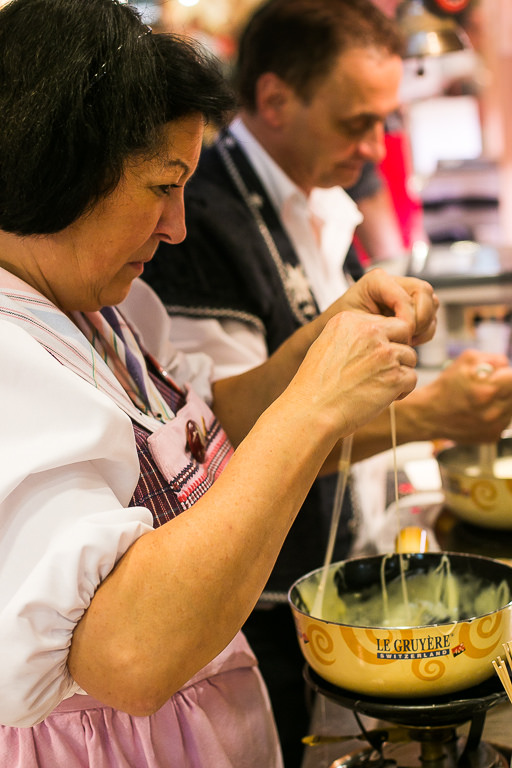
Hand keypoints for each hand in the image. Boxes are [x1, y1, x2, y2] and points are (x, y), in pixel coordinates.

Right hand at [287, 310, 417, 437]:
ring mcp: (384, 353)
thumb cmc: (316, 385)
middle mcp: (369, 331)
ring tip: (378, 387)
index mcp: (350, 320)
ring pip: (410, 356)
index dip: (381, 342)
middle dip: (397, 350)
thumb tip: (377, 337)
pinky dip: (401, 390)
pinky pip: (412, 378)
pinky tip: (383, 398)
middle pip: (403, 331)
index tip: (368, 359)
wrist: (312, 411)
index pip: (382, 322)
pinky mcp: (395, 376)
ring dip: (399, 372)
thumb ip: (352, 335)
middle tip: (382, 370)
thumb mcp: (326, 345)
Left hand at [327, 269, 438, 345]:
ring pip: (432, 304)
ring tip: (407, 340)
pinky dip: (424, 332)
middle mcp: (394, 283)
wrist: (336, 335)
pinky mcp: (412, 308)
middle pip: (425, 292)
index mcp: (377, 280)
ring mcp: (405, 294)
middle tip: (408, 338)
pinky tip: (408, 341)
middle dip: (422, 318)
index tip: (401, 335)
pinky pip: (430, 317)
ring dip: (425, 326)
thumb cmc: (340, 327)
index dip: (409, 317)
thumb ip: (379, 323)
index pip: (408, 294)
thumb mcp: (354, 323)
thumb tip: (406, 328)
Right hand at [417, 349, 511, 443]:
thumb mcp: (466, 360)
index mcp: (488, 390)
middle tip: (488, 386)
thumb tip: (507, 365)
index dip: (507, 375)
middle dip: (505, 387)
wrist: (430, 415)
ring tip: (482, 399)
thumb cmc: (445, 387)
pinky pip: (505, 419)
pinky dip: (497, 413)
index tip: (500, 376)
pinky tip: (480, 411)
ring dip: (502, 400)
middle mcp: (494, 412)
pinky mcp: (493, 436)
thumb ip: (494, 359)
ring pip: (511, 406)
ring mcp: (495, 426)